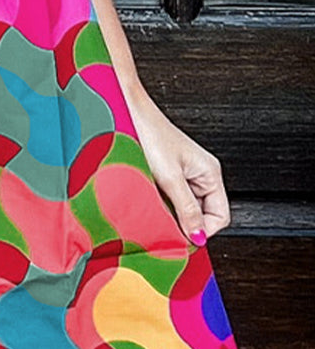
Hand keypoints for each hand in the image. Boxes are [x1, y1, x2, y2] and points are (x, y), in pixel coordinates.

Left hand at [124, 84, 230, 244]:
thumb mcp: (169, 178)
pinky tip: (149, 197)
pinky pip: (172, 196)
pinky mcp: (169, 171)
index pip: (220, 216)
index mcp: (210, 172)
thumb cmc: (149, 134)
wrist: (127, 111)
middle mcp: (201, 173)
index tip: (182, 237)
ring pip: (185, 206)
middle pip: (203, 213)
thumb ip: (186, 209)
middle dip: (185, 222)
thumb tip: (199, 237)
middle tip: (165, 224)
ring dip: (171, 211)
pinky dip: (162, 201)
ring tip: (154, 205)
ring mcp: (185, 173)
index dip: (202, 230)